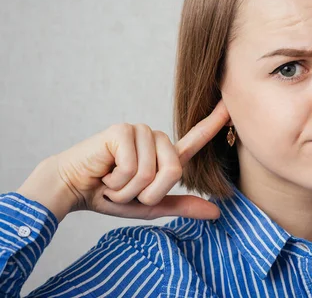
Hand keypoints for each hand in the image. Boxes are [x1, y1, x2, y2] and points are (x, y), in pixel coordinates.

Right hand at [18, 101, 229, 221]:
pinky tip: (105, 172)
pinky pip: (133, 168)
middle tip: (126, 189)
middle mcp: (156, 138)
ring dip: (129, 189)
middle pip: (174, 171)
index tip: (231, 106)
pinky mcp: (122, 131)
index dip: (215, 122)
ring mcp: (140, 131)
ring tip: (113, 180)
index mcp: (164, 153)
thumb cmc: (110, 195)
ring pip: (152, 173)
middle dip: (147, 193)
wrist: (73, 189)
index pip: (196, 137)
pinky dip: (117, 181)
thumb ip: (181, 205)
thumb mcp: (151, 205)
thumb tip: (217, 213)